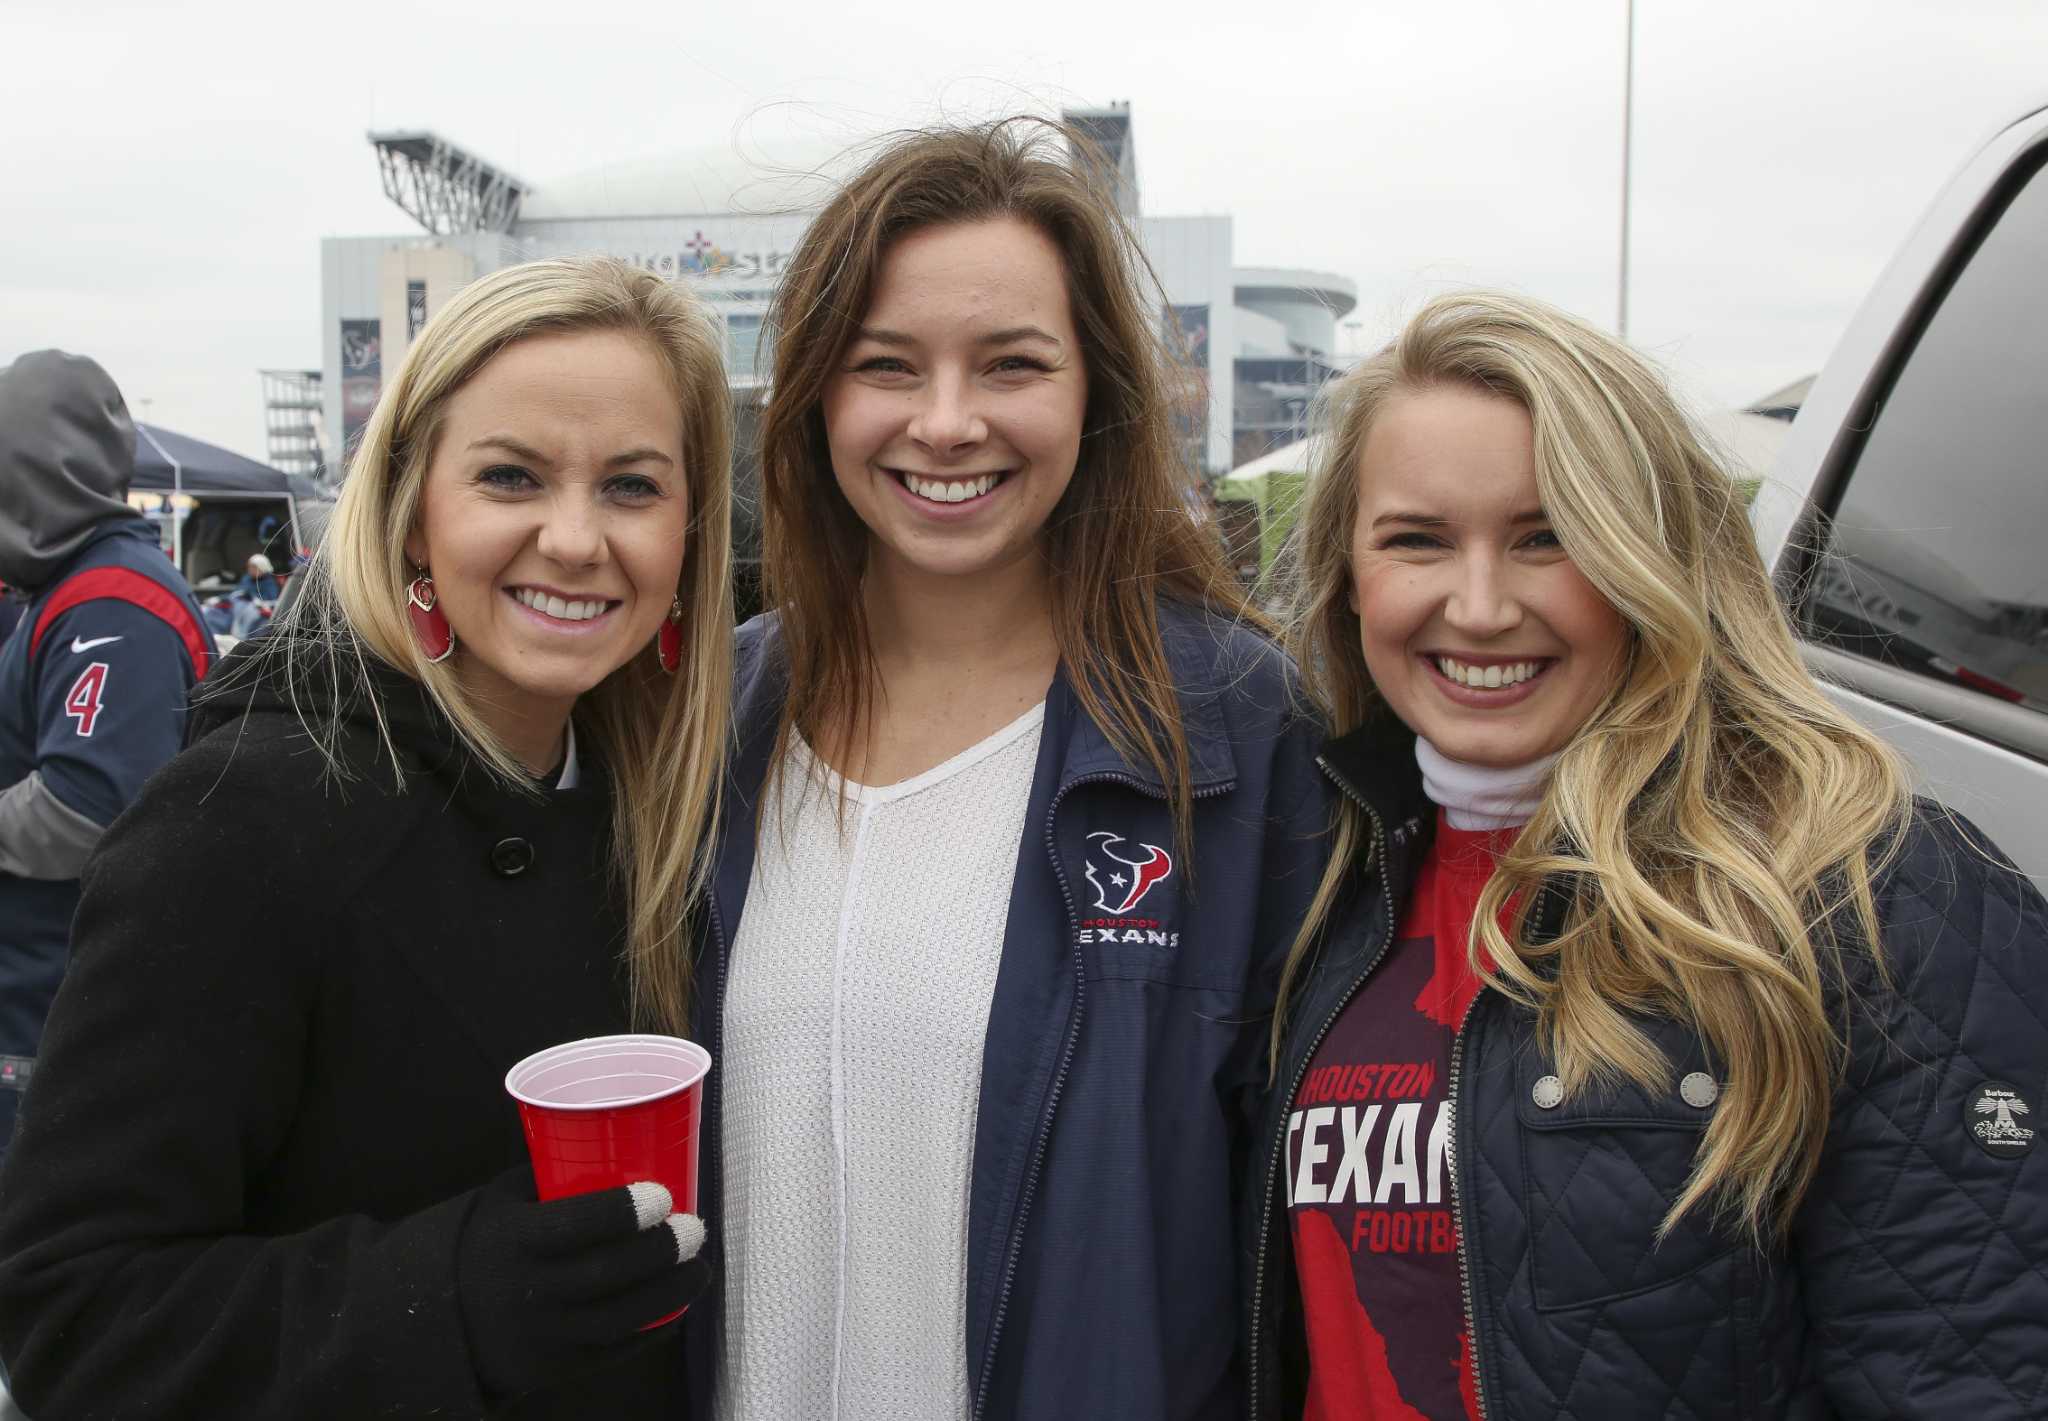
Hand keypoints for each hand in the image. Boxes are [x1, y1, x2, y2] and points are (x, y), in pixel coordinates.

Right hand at [456, 1165, 708, 1399]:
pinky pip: (614, 1350)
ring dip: (669, 1292)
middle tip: (694, 1229)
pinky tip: (677, 1303)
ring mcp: (543, 1334)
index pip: (572, 1226)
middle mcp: (527, 1290)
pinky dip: (654, 1327)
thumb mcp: (505, 1201)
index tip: (664, 1196)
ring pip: (617, 1318)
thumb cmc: (491, 1242)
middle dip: (659, 1251)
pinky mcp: (557, 1366)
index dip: (622, 1211)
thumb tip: (627, 1143)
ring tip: (699, 1269)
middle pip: (604, 1273)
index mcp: (512, 1240)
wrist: (443, 1319)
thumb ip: (554, 1178)